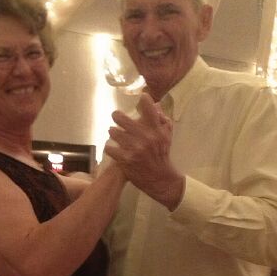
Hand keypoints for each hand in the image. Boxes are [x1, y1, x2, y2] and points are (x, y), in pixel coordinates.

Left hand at [104, 93, 184, 210]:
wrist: (160, 178)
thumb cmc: (162, 153)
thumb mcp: (166, 135)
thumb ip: (161, 118)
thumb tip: (155, 103)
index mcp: (156, 129)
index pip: (148, 106)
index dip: (144, 99)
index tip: (142, 98)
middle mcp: (145, 136)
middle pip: (121, 117)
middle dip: (117, 116)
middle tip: (117, 117)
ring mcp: (134, 148)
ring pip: (113, 132)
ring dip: (113, 133)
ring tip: (115, 134)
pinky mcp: (126, 159)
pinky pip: (110, 148)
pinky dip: (110, 148)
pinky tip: (113, 148)